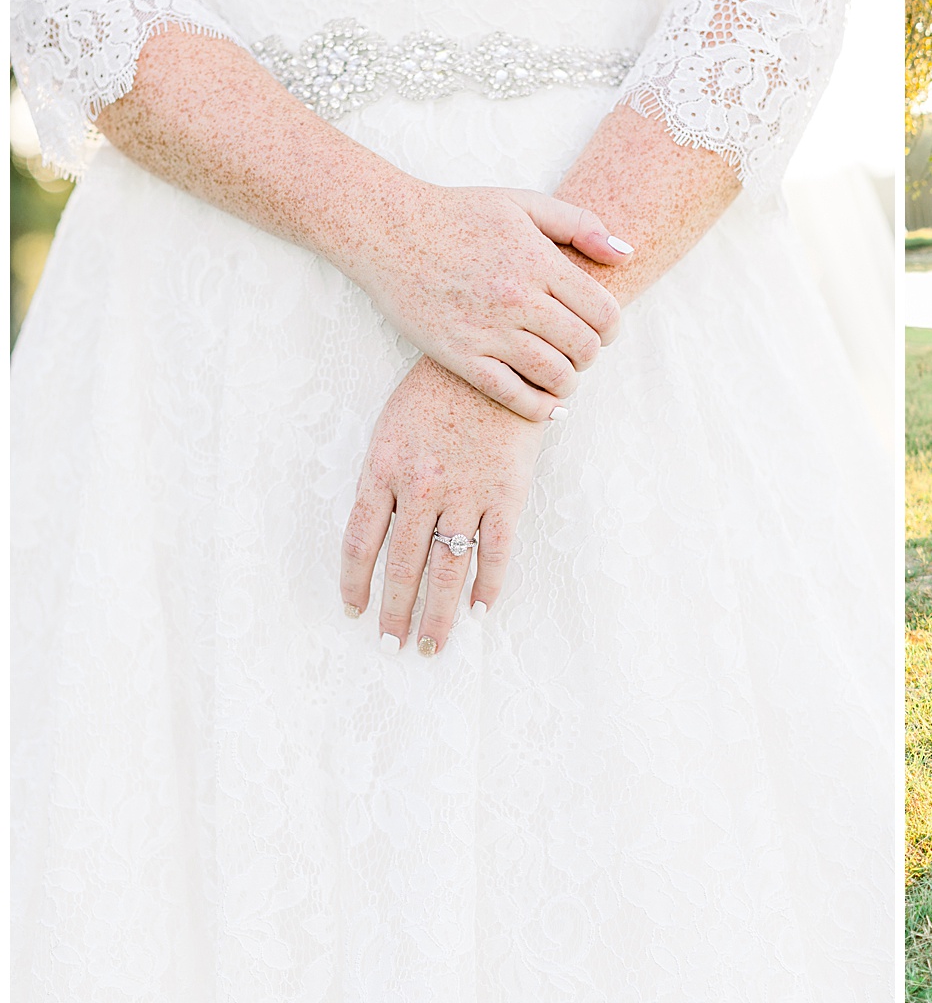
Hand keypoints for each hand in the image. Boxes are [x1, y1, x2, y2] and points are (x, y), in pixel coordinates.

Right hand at [336, 178, 630, 420]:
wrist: (386, 230)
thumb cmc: (459, 214)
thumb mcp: (524, 203)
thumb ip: (580, 224)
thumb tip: (626, 253)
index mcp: (538, 262)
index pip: (603, 311)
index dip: (612, 327)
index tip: (602, 329)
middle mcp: (516, 299)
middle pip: (584, 347)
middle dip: (591, 354)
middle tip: (579, 350)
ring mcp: (487, 330)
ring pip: (554, 375)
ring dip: (569, 382)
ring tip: (562, 373)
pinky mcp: (459, 355)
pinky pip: (512, 396)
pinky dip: (540, 409)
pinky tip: (549, 407)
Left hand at [340, 357, 544, 654]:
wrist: (502, 355)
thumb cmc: (442, 387)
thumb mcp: (395, 425)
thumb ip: (385, 476)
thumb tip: (377, 529)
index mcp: (385, 468)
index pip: (361, 541)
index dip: (355, 583)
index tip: (354, 610)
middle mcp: (421, 487)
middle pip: (403, 565)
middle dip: (396, 611)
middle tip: (392, 645)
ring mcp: (466, 491)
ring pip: (447, 567)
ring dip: (438, 613)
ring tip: (432, 646)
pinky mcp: (507, 491)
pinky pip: (496, 549)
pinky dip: (488, 584)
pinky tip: (480, 610)